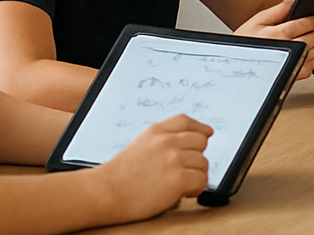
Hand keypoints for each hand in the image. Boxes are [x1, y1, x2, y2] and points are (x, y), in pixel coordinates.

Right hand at [97, 114, 211, 220]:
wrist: (106, 192)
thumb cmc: (121, 175)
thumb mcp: (141, 144)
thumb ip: (163, 138)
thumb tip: (189, 141)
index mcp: (157, 130)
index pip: (186, 121)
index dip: (199, 128)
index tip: (206, 133)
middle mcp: (167, 141)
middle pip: (200, 141)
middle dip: (196, 156)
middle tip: (186, 169)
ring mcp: (174, 159)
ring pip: (203, 162)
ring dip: (196, 174)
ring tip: (182, 184)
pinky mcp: (178, 179)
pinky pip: (202, 180)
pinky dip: (197, 188)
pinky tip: (186, 192)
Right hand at [235, 0, 313, 78]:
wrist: (235, 65)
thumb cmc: (245, 43)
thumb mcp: (258, 20)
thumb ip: (278, 9)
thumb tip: (293, 0)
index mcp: (277, 34)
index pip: (303, 24)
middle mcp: (285, 50)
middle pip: (312, 40)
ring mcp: (289, 64)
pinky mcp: (289, 77)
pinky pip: (309, 70)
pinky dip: (313, 61)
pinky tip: (308, 55)